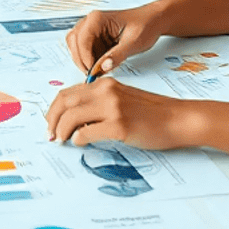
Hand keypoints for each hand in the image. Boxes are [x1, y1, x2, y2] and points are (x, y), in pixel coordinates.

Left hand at [44, 77, 199, 151]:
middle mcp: (106, 92)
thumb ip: (99, 104)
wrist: (178, 119)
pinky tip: (80, 143)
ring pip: (72, 117)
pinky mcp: (119, 126)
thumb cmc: (152, 113)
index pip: (67, 93)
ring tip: (61, 141)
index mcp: (105, 84)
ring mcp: (113, 108)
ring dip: (61, 131)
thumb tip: (74, 120)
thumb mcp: (122, 99)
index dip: (54, 109)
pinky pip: (87, 132)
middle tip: (50, 135)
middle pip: (65, 103)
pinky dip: (78, 139)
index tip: (50, 122)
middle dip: (52, 120)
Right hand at [64, 3, 169, 75]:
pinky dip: (89, 60)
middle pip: (73, 42)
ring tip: (97, 71)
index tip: (92, 71)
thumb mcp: (133, 43)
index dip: (85, 57)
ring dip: (83, 60)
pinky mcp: (95, 38)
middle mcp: (91, 22)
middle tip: (92, 74)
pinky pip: (84, 50)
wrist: (152, 21)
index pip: (82, 39)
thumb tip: (103, 67)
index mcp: (98, 18)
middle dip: (81, 60)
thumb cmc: (145, 25)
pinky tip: (100, 66)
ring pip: (75, 46)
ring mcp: (91, 30)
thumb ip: (117, 55)